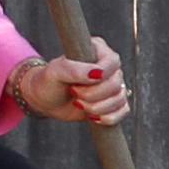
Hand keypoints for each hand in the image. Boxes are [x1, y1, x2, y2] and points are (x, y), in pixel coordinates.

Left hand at [12, 38, 128, 126]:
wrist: (45, 100)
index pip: (113, 61)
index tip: (79, 82)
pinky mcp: (113, 103)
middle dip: (93, 95)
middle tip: (74, 93)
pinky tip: (91, 116)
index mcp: (97, 50)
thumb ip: (74, 69)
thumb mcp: (55, 71)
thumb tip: (98, 73)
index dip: (100, 76)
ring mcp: (112, 85)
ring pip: (120, 99)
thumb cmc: (48, 81)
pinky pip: (123, 111)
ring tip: (78, 103)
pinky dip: (108, 118)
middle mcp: (108, 67)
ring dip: (97, 107)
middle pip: (116, 84)